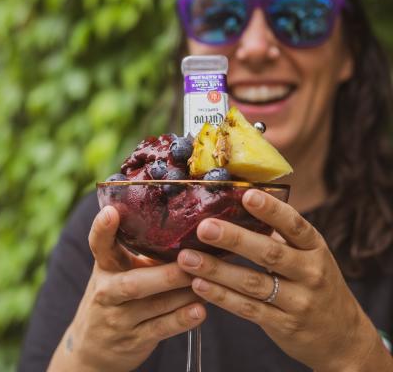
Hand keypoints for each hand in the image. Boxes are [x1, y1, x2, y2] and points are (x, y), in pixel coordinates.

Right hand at [48, 206, 205, 371]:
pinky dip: (181, 319)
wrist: (94, 347)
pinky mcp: (134, 340)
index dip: (103, 229)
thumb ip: (140, 250)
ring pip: (154, 305)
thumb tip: (183, 222)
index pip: (99, 245)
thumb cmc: (114, 295)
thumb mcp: (117, 270)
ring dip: (183, 293)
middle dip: (165, 275)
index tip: (112, 212)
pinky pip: (161, 329)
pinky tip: (200, 310)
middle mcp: (107, 292)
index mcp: (105, 267)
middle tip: (190, 261)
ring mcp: (119, 319)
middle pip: (133, 283)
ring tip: (209, 280)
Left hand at [177, 189, 384, 370]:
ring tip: (188, 258)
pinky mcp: (284, 325)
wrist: (342, 335)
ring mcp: (298, 301)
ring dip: (217, 270)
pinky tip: (199, 285)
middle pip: (270, 253)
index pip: (295, 225)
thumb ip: (281, 236)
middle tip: (204, 227)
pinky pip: (248, 309)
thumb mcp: (309, 255)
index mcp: (315, 248)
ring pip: (253, 283)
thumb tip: (238, 207)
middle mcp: (310, 272)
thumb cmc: (316, 282)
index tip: (247, 195)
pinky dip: (222, 297)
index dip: (272, 210)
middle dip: (235, 239)